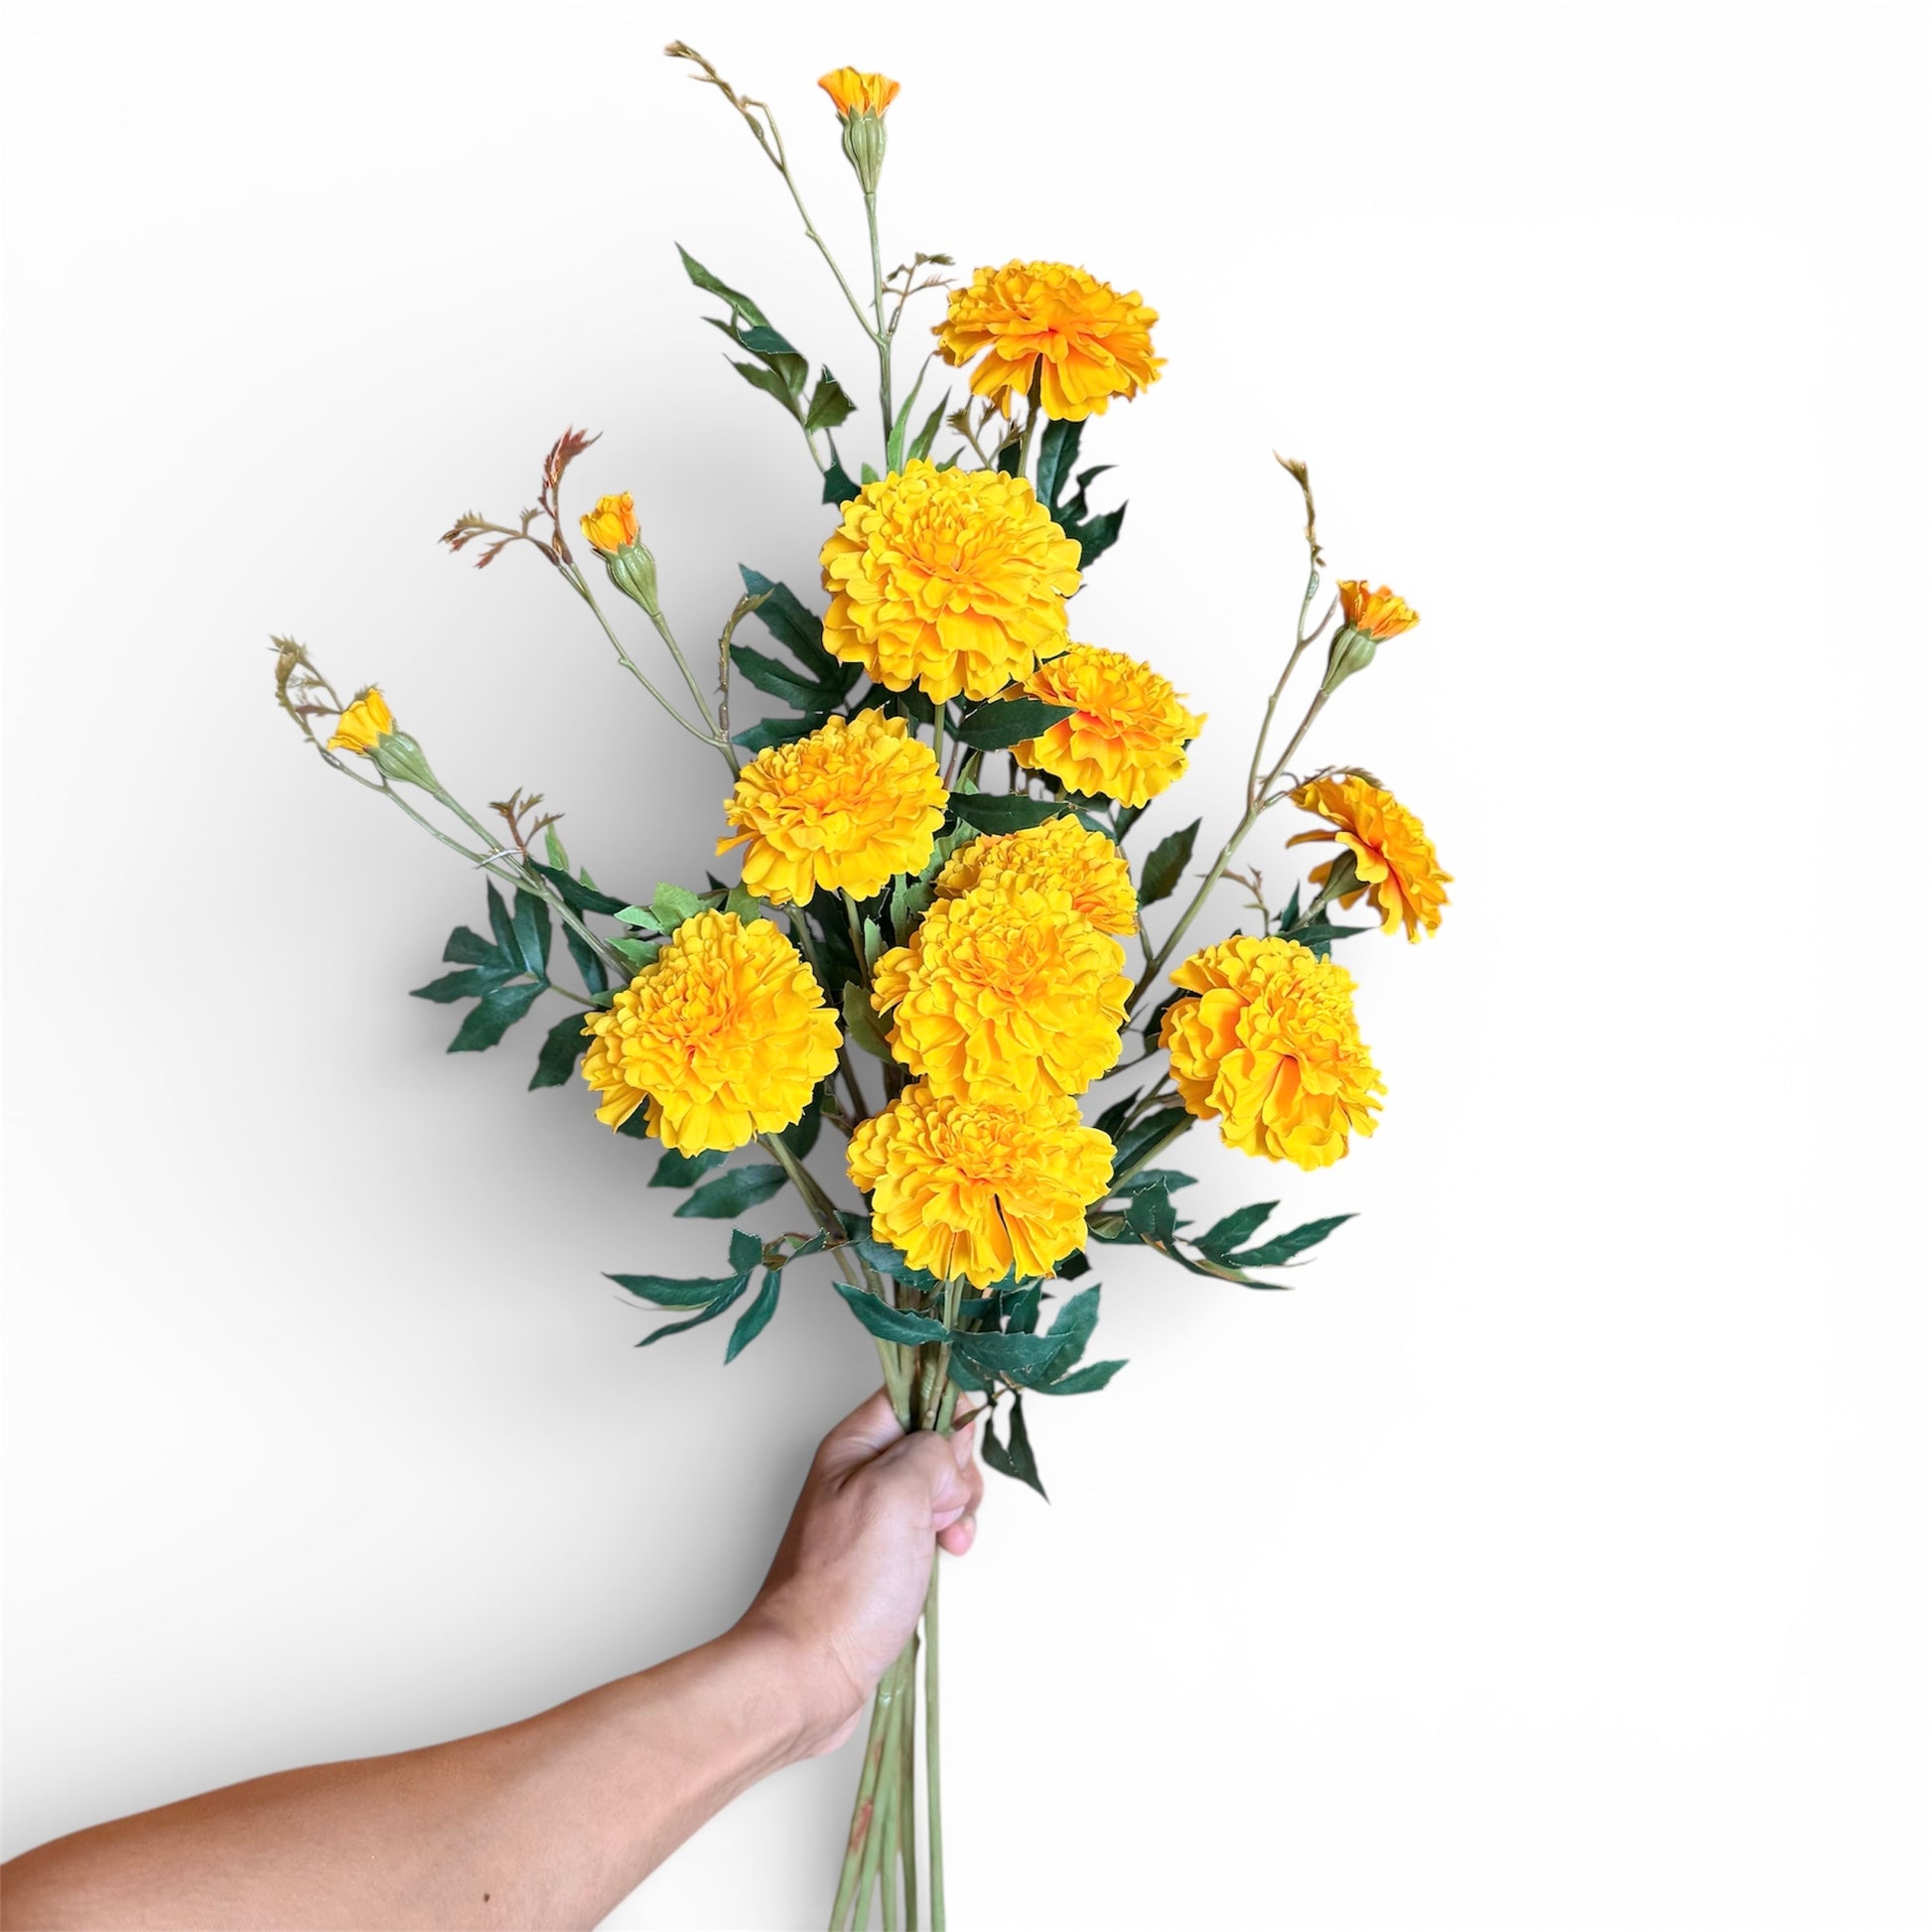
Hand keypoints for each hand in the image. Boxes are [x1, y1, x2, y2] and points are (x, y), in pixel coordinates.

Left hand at [736, 1390, 982, 1756]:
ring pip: (936, 1488)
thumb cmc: (843, 1585)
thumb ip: (931, 1448)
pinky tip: (943, 1559)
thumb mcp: (895, 1491)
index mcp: (853, 1444)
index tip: (955, 1452)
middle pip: (932, 1441)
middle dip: (956, 1471)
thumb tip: (949, 1444)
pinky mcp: (882, 1557)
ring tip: (944, 1542)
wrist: (809, 1669)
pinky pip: (928, 1528)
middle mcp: (859, 1474)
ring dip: (956, 1510)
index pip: (911, 1393)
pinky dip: (946, 1540)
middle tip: (941, 1509)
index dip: (946, 1414)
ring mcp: (871, 1517)